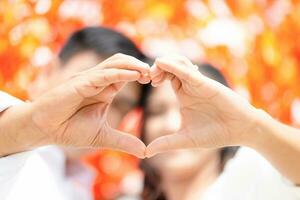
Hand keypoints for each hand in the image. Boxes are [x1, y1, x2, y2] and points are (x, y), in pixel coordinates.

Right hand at [30, 53, 149, 157]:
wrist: (45, 130)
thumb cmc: (69, 129)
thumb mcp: (103, 136)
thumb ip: (124, 141)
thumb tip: (144, 152)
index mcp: (104, 89)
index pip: (126, 74)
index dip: (141, 74)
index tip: (156, 80)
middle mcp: (97, 81)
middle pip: (122, 63)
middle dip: (140, 66)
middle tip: (156, 75)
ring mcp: (88, 79)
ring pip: (114, 63)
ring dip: (133, 65)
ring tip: (148, 72)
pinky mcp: (80, 83)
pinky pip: (104, 74)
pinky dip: (121, 73)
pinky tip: (135, 75)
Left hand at [146, 56, 259, 156]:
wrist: (240, 131)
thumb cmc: (215, 134)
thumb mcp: (185, 139)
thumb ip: (166, 143)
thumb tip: (146, 153)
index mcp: (183, 94)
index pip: (165, 77)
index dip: (152, 76)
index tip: (142, 82)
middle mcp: (189, 85)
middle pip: (169, 66)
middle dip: (154, 68)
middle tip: (145, 77)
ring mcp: (197, 83)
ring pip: (177, 63)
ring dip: (162, 64)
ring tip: (152, 74)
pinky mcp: (205, 83)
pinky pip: (187, 71)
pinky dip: (173, 66)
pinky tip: (161, 64)